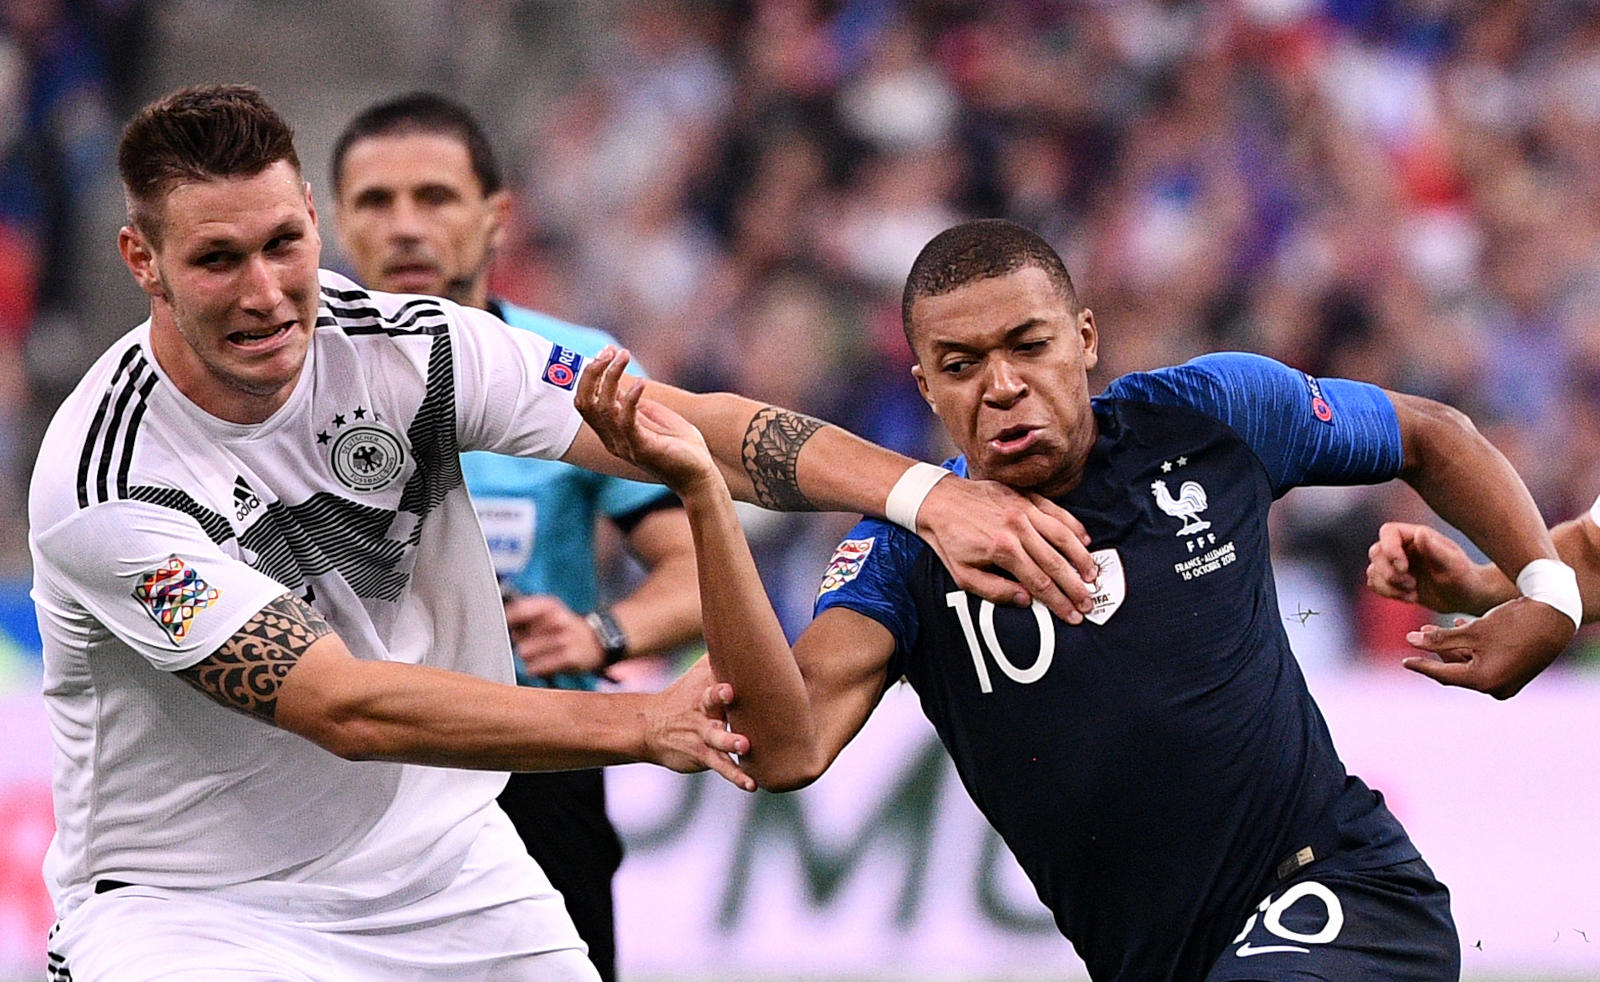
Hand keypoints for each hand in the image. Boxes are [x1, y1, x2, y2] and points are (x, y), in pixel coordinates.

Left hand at [505, 594, 605, 675]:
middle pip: (517, 637)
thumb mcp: (549, 611)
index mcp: (549, 604)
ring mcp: (564, 639)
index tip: (502, 629)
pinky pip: (537, 668)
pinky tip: (544, 665)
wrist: (598, 641)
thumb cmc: (564, 627)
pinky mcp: (569, 657)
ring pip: (525, 653)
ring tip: (538, 654)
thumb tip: (498, 623)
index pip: (517, 611)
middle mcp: (557, 619)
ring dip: (527, 657)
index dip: (506, 623)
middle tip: (531, 642)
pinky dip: (536, 669)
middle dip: (519, 642)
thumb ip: (523, 613)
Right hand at [577, 346, 721, 494]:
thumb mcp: (651, 417)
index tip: (607, 352)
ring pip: (603, 408)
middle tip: (610, 351)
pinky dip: (630, 398)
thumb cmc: (679, 445)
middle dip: (592, 373)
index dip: (590, 375)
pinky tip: (640, 383)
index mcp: (611, 432)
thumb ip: (632, 404)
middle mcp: (612, 440)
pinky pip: (626, 421)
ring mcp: (625, 445)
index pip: (585, 401)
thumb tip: (619, 384)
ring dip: (611, 377)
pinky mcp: (642, 448)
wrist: (700, 475)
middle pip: (585, 403)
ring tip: (623, 355)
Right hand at [642, 658, 755, 790]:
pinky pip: (721, 766)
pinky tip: (752, 785)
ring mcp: (702, 734)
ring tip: (745, 746)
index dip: (720, 679)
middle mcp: (704, 710)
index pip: (713, 679)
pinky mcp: (702, 756)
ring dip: (731, 741)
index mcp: (706, 688)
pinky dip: (736, 776)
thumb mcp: (700, 671)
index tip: (728, 680)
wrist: (653, 727)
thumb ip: (722, 652)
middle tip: (729, 694)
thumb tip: (743, 620)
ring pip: (717, 738)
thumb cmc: (685, 695)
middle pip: (711, 703)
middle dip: (719, 699)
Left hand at [916, 478, 1098, 622]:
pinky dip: (1074, 526)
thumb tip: (1027, 600)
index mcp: (1003, 550)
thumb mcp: (963, 575)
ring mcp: (1023, 509)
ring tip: (1092, 575)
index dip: (1059, 601)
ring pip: (1063, 535)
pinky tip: (1085, 540)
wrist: (937, 500)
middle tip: (1089, 603)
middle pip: (1056, 562)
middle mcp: (1017, 528)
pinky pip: (1057, 511)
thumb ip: (995, 591)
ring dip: (1081, 557)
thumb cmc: (949, 540)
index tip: (1073, 615)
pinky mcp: (1025, 496)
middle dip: (1075, 586)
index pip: (1040, 582)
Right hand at [1366, 522, 1510, 615]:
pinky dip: (1389, 593)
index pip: (1388, 532)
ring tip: (1413, 593)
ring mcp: (1397, 564)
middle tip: (1411, 584)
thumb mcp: (1454, 564)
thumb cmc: (1465, 577)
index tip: (1404, 567)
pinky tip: (1411, 598)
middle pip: (1376, 552)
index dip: (1389, 548)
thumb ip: (1436, 549)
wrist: (1468, 597)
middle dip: (1389, 572)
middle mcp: (1403, 547)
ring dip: (1389, 585)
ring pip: (1373, 570)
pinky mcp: (1394, 581)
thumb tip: (1419, 533)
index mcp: (1416, 536)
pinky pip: (1376, 584)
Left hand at [1401, 597, 1575, 698]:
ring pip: (1471, 666)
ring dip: (1455, 648)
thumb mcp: (1472, 630)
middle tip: (1422, 632)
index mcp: (1483, 681)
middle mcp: (1496, 689)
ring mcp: (1508, 684)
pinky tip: (1463, 627)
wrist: (1555, 617)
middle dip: (1439, 651)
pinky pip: (1486, 665)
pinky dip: (1473, 650)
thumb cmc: (1512, 622)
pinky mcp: (1515, 675)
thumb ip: (1439, 638)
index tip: (1404, 661)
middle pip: (1457, 671)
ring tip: (1440, 627)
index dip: (1421, 665)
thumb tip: (1410, 640)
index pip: (1443, 675)